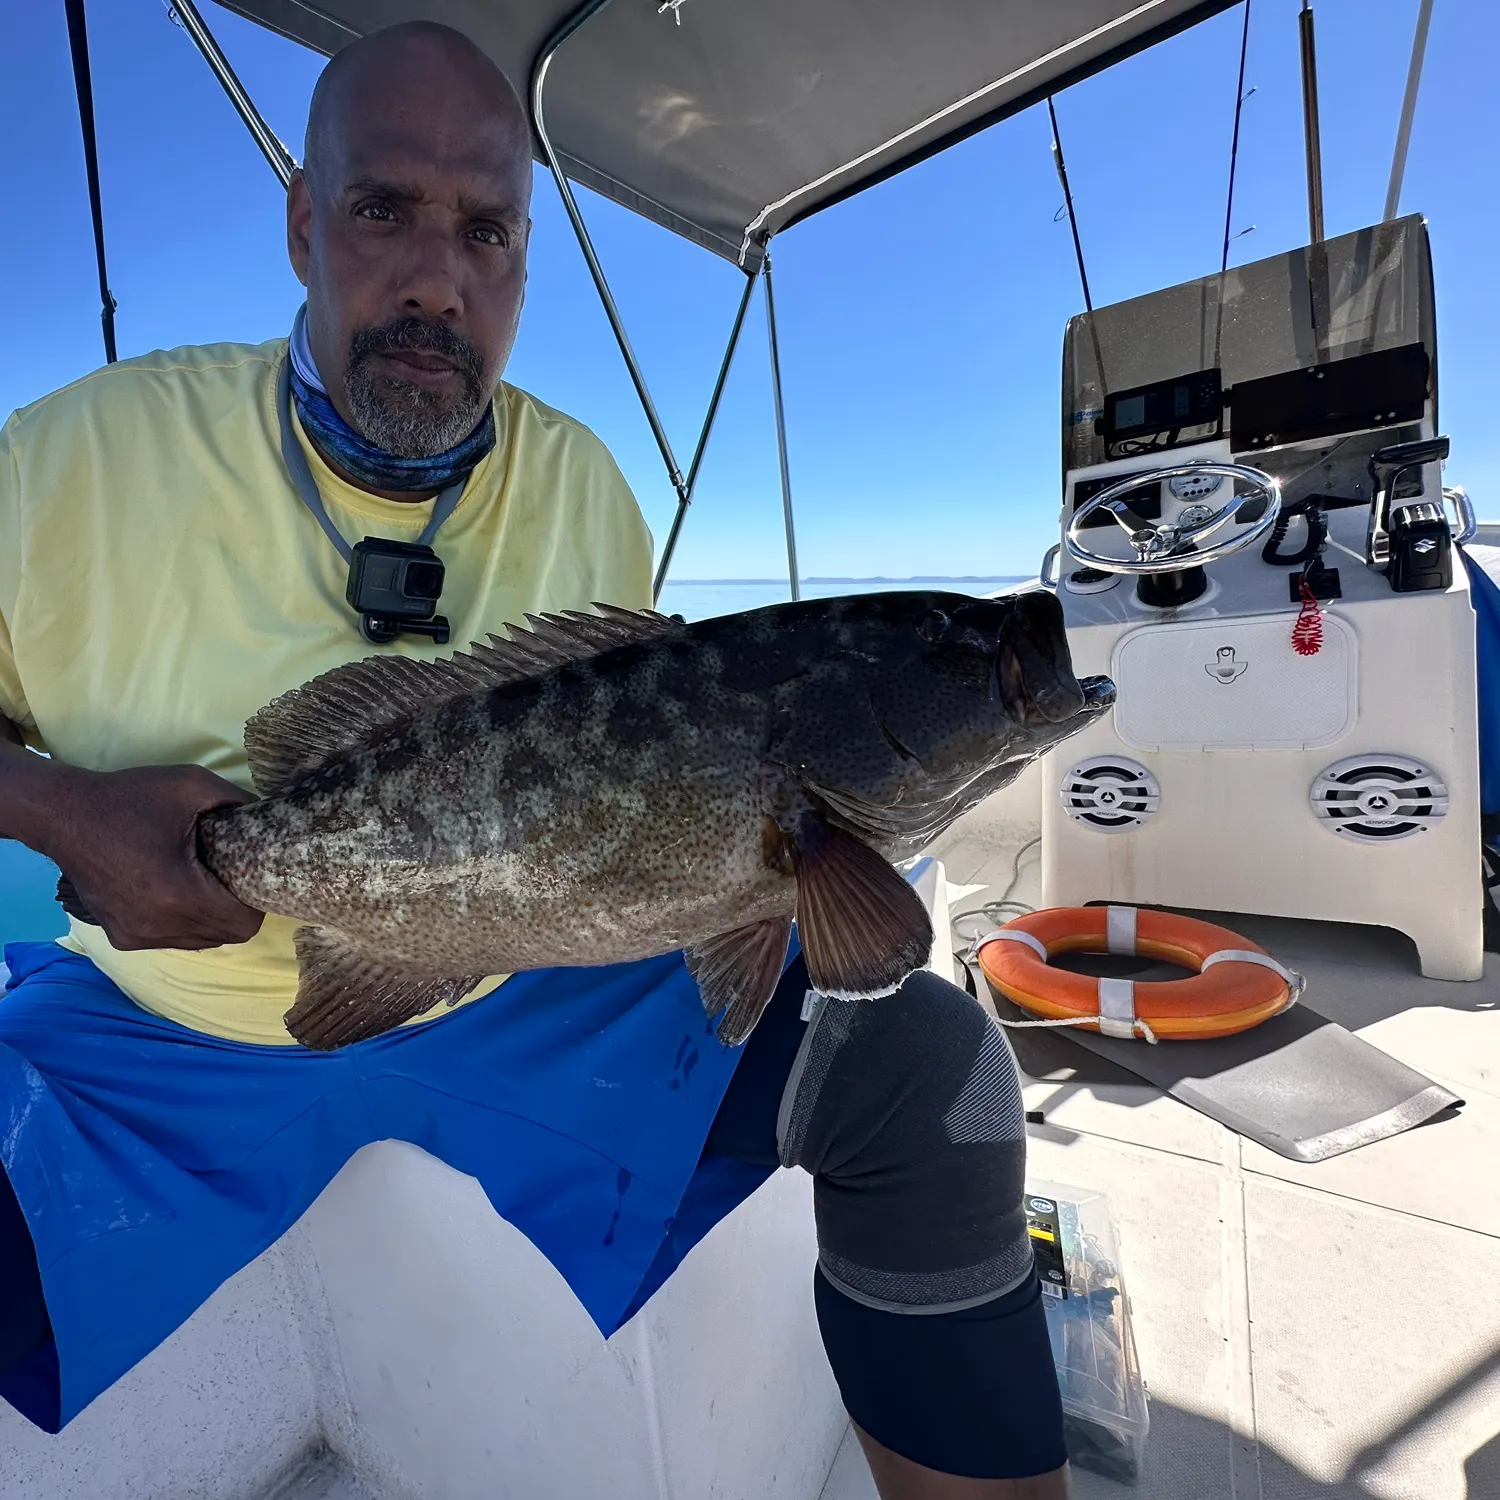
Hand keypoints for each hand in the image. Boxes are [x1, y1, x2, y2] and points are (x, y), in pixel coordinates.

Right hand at [43, 764, 263, 950]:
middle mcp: (157, 924)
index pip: (244, 922)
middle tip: (233, 877)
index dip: (257, 901)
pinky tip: (176, 892)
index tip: (253, 875)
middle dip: (239, 910)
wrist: (63, 815)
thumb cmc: (130, 798)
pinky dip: (184, 923)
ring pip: (201, 942)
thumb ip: (238, 802)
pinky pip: (172, 939)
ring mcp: (136, 935)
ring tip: (205, 884)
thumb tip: (267, 818)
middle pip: (227, 936)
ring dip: (212, 919)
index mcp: (178, 893)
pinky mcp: (121, 937)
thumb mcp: (192, 786)